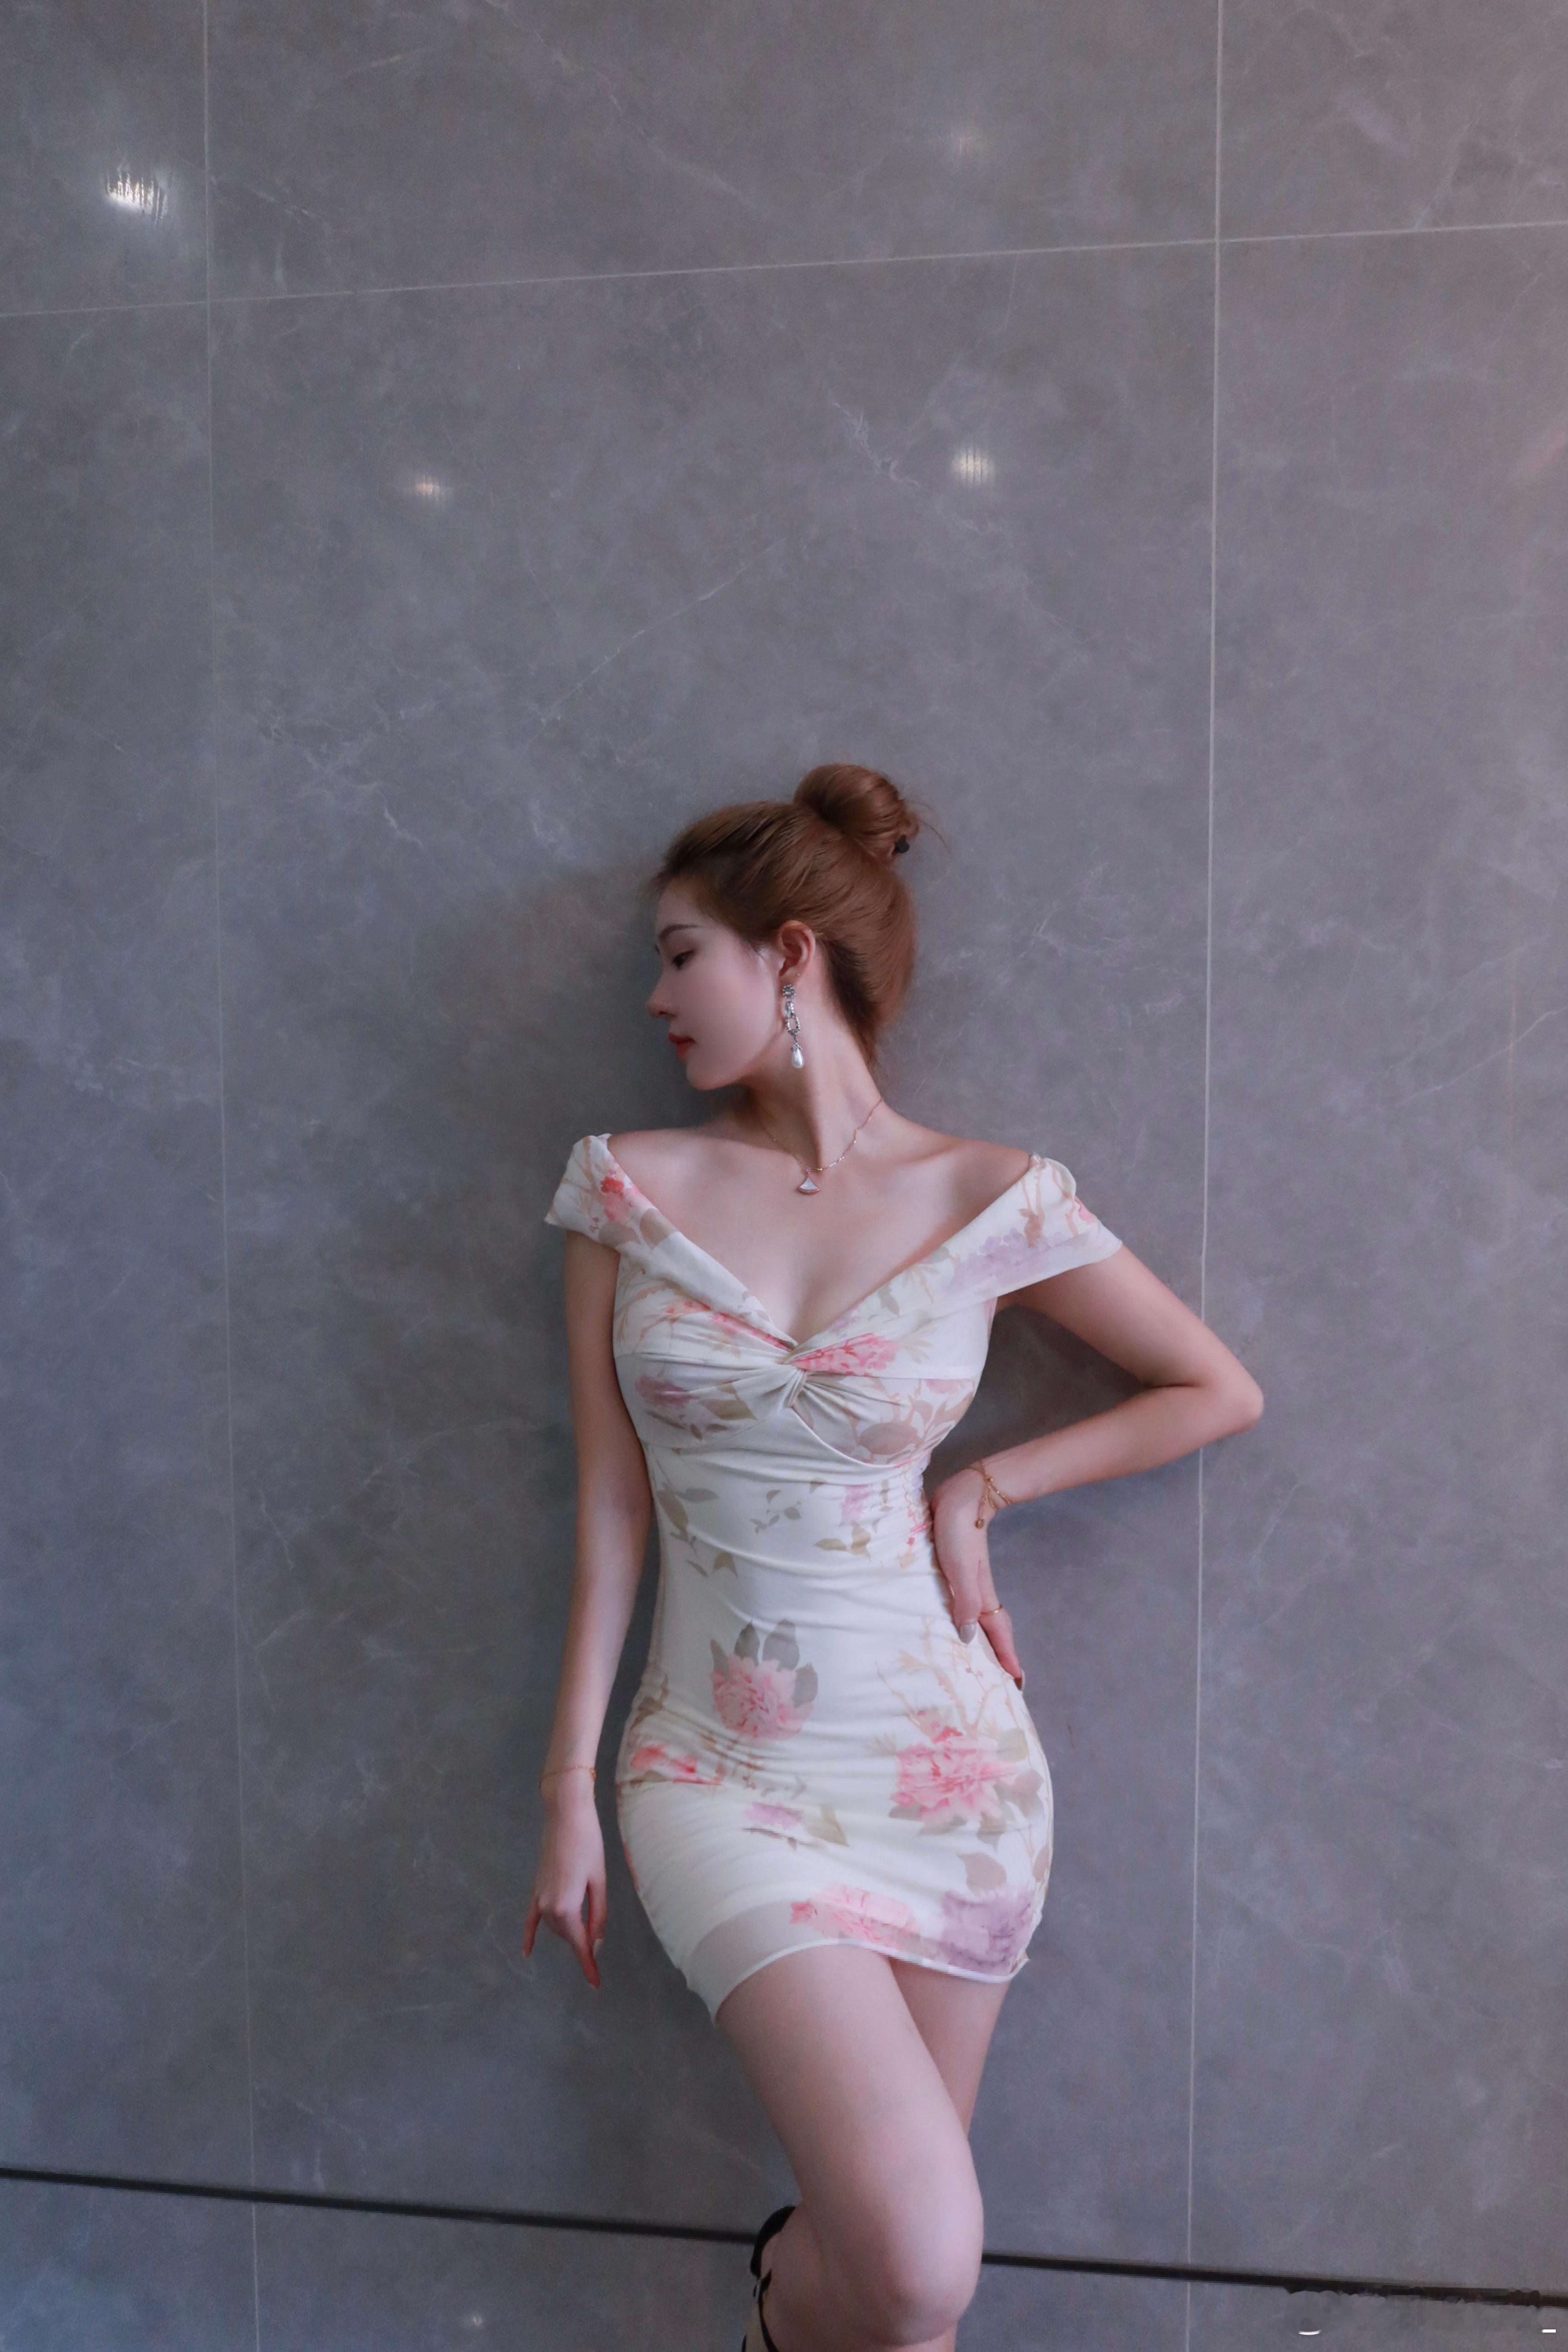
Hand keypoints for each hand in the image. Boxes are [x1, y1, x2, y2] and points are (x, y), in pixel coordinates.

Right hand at [522, 1774, 607, 1988]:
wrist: (566, 1814)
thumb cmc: (588, 1844)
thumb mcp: (598, 1881)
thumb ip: (598, 1915)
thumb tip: (595, 1945)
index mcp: (566, 1907)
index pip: (579, 1944)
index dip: (589, 1965)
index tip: (596, 1985)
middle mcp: (548, 1906)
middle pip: (568, 1934)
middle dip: (583, 1942)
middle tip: (600, 1948)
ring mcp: (538, 1897)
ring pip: (556, 1926)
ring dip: (569, 1932)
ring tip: (587, 1937)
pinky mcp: (535, 1888)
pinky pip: (530, 1918)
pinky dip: (529, 1935)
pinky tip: (526, 1952)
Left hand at [929, 1466, 1025, 1690]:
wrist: (962, 1494)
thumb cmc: (958, 1529)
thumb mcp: (959, 1567)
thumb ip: (965, 1599)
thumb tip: (967, 1639)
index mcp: (980, 1594)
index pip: (997, 1632)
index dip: (1007, 1658)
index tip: (1017, 1683)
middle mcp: (977, 1591)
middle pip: (992, 1629)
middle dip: (999, 1654)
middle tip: (1004, 1680)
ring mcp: (968, 1579)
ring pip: (978, 1616)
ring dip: (983, 1638)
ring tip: (981, 1659)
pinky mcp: (956, 1568)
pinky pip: (965, 1602)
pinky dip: (967, 1617)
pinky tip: (957, 1619)